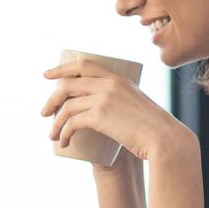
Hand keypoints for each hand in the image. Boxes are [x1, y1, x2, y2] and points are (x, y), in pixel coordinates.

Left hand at [40, 61, 196, 163]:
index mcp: (118, 78)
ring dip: (55, 122)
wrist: (164, 139)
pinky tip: (62, 142)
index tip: (47, 76)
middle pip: (68, 85)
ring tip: (52, 135)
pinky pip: (72, 123)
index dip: (62, 69)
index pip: (84, 65)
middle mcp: (109, 85)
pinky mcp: (100, 117)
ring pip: (67, 106)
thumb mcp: (137, 105)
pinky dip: (63, 133)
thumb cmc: (154, 128)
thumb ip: (122, 102)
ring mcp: (104, 99)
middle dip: (51, 98)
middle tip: (44, 113)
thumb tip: (107, 110)